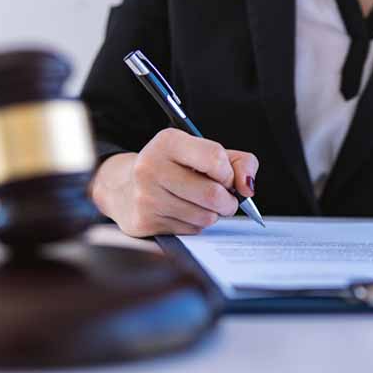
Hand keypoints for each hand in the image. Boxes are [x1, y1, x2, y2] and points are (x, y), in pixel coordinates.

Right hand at [90, 128, 258, 236]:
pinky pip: (191, 230)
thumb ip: (239, 162)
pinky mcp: (145, 222)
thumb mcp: (205, 152)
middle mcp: (151, 167)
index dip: (229, 173)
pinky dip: (196, 224)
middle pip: (213, 194)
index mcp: (168, 142)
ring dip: (213, 214)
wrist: (124, 186)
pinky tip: (183, 212)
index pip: (215, 158)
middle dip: (228, 201)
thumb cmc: (175, 167)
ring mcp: (146, 196)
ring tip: (201, 203)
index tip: (225, 177)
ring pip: (205, 216)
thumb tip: (247, 188)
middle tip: (224, 198)